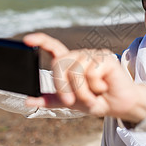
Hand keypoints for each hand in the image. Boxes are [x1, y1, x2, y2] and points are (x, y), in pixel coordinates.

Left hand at [24, 34, 145, 122]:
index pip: (53, 47)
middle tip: (72, 101)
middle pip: (60, 63)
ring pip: (76, 71)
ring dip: (82, 92)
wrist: (119, 106)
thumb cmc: (96, 100)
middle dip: (62, 87)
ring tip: (93, 95)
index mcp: (70, 63)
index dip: (40, 41)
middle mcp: (80, 55)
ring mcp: (93, 55)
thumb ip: (51, 99)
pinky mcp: (106, 58)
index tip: (26, 40)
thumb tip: (28, 101)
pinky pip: (91, 73)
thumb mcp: (71, 102)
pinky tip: (104, 87)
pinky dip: (95, 87)